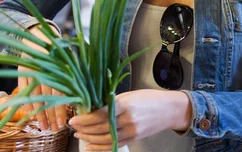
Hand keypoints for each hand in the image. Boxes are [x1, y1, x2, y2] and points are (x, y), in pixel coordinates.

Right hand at [19, 25, 66, 131]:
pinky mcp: (22, 67)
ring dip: (39, 113)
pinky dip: (26, 101)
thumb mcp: (69, 58)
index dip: (61, 110)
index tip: (63, 124)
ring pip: (36, 94)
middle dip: (51, 116)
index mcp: (61, 64)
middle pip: (48, 96)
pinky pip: (23, 88)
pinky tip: (30, 113)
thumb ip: (75, 76)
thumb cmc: (58, 49)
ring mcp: (33, 67)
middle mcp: (46, 66)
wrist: (38, 33)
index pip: (61, 92)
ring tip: (43, 127)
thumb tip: (84, 100)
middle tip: (54, 130)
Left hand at [69, 90, 191, 150]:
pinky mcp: (134, 138)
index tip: (74, 119)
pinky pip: (115, 145)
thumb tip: (92, 107)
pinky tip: (91, 146)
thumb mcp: (128, 94)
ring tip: (79, 136)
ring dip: (90, 139)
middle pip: (101, 128)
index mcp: (125, 104)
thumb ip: (112, 101)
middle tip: (72, 127)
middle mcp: (128, 119)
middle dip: (85, 129)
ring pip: (106, 139)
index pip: (100, 114)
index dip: (85, 119)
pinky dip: (101, 147)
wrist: (169, 109)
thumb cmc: (148, 98)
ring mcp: (132, 131)